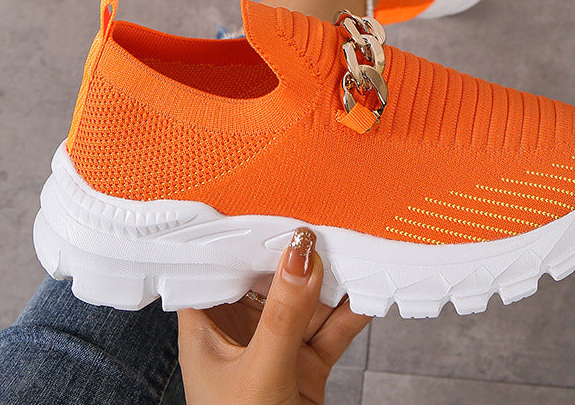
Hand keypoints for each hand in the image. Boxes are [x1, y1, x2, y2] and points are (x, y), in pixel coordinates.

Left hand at [177, 227, 371, 404]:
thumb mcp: (261, 371)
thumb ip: (283, 313)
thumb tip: (301, 254)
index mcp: (205, 327)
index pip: (215, 265)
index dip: (238, 233)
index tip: (268, 203)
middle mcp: (239, 330)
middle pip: (268, 277)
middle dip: (298, 253)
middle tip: (326, 219)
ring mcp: (275, 345)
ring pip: (306, 300)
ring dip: (333, 278)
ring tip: (357, 246)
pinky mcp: (306, 363)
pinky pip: (331, 327)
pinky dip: (351, 309)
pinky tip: (369, 289)